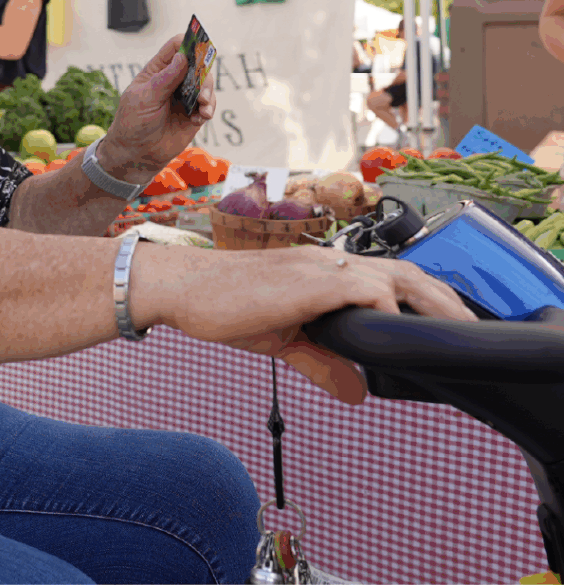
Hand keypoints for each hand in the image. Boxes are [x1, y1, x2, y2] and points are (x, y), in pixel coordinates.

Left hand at [98, 35, 214, 177]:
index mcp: (157, 71)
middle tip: (202, 81)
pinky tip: (200, 117)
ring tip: (202, 105)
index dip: (187, 43)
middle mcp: (173, 81)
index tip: (198, 46)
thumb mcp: (145, 98)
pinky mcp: (193, 115)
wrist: (136, 154)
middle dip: (202, 70)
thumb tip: (182, 57)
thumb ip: (165, 79)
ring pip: (205, 85)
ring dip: (207, 92)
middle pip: (196, 64)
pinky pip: (208, 106)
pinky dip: (208, 109)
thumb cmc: (133, 122)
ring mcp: (184, 98)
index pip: (175, 48)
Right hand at [135, 244, 477, 404]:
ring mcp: (318, 268)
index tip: (447, 321)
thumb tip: (356, 391)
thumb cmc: (223, 304)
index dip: (424, 295)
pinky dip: (385, 309)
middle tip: (468, 328)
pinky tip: (393, 332)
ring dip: (428, 302)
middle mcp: (326, 261)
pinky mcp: (306, 282)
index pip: (387, 276)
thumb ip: (321, 361)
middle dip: (442, 299)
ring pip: (392, 277)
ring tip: (452, 329)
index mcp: (322, 270)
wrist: (183, 287)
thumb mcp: (281, 338)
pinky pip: (362, 290)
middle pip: (404, 272)